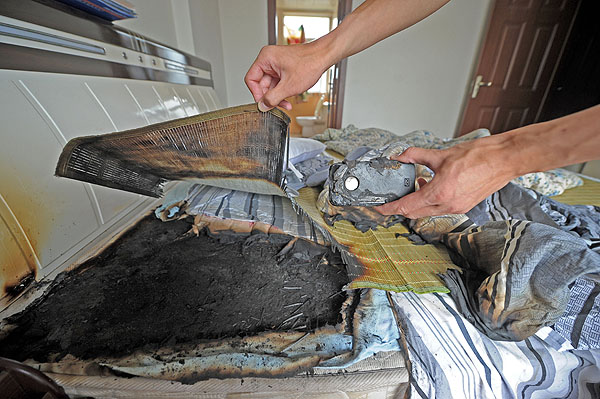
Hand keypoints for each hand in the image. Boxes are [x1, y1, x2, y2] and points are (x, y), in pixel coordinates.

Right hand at [245, 43, 331, 110]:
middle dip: (270, 97)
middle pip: (261, 83)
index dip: (256, 94)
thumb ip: (272, 98)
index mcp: (265, 58)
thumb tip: (262, 106)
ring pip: (270, 85)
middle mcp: (269, 59)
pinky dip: (282, 91)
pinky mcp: (283, 68)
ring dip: (277, 96)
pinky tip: (289, 97)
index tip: (263, 104)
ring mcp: (276, 63)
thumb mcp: (289, 86)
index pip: (251, 79)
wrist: (324, 56)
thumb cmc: (310, 63)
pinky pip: (277, 82)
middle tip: (277, 106)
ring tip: (286, 103)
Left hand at [375, 136, 517, 218]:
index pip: (406, 206)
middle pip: (414, 212)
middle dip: (401, 207)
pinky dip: (430, 201)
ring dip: (417, 203)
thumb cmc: (479, 156)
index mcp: (439, 193)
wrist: (504, 159)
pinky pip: (440, 208)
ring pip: (427, 211)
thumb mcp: (441, 154)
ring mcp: (457, 207)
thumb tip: (400, 155)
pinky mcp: (464, 206)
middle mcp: (447, 205)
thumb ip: (416, 155)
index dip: (390, 209)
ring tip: (414, 185)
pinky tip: (431, 186)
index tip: (380, 208)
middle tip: (392, 198)